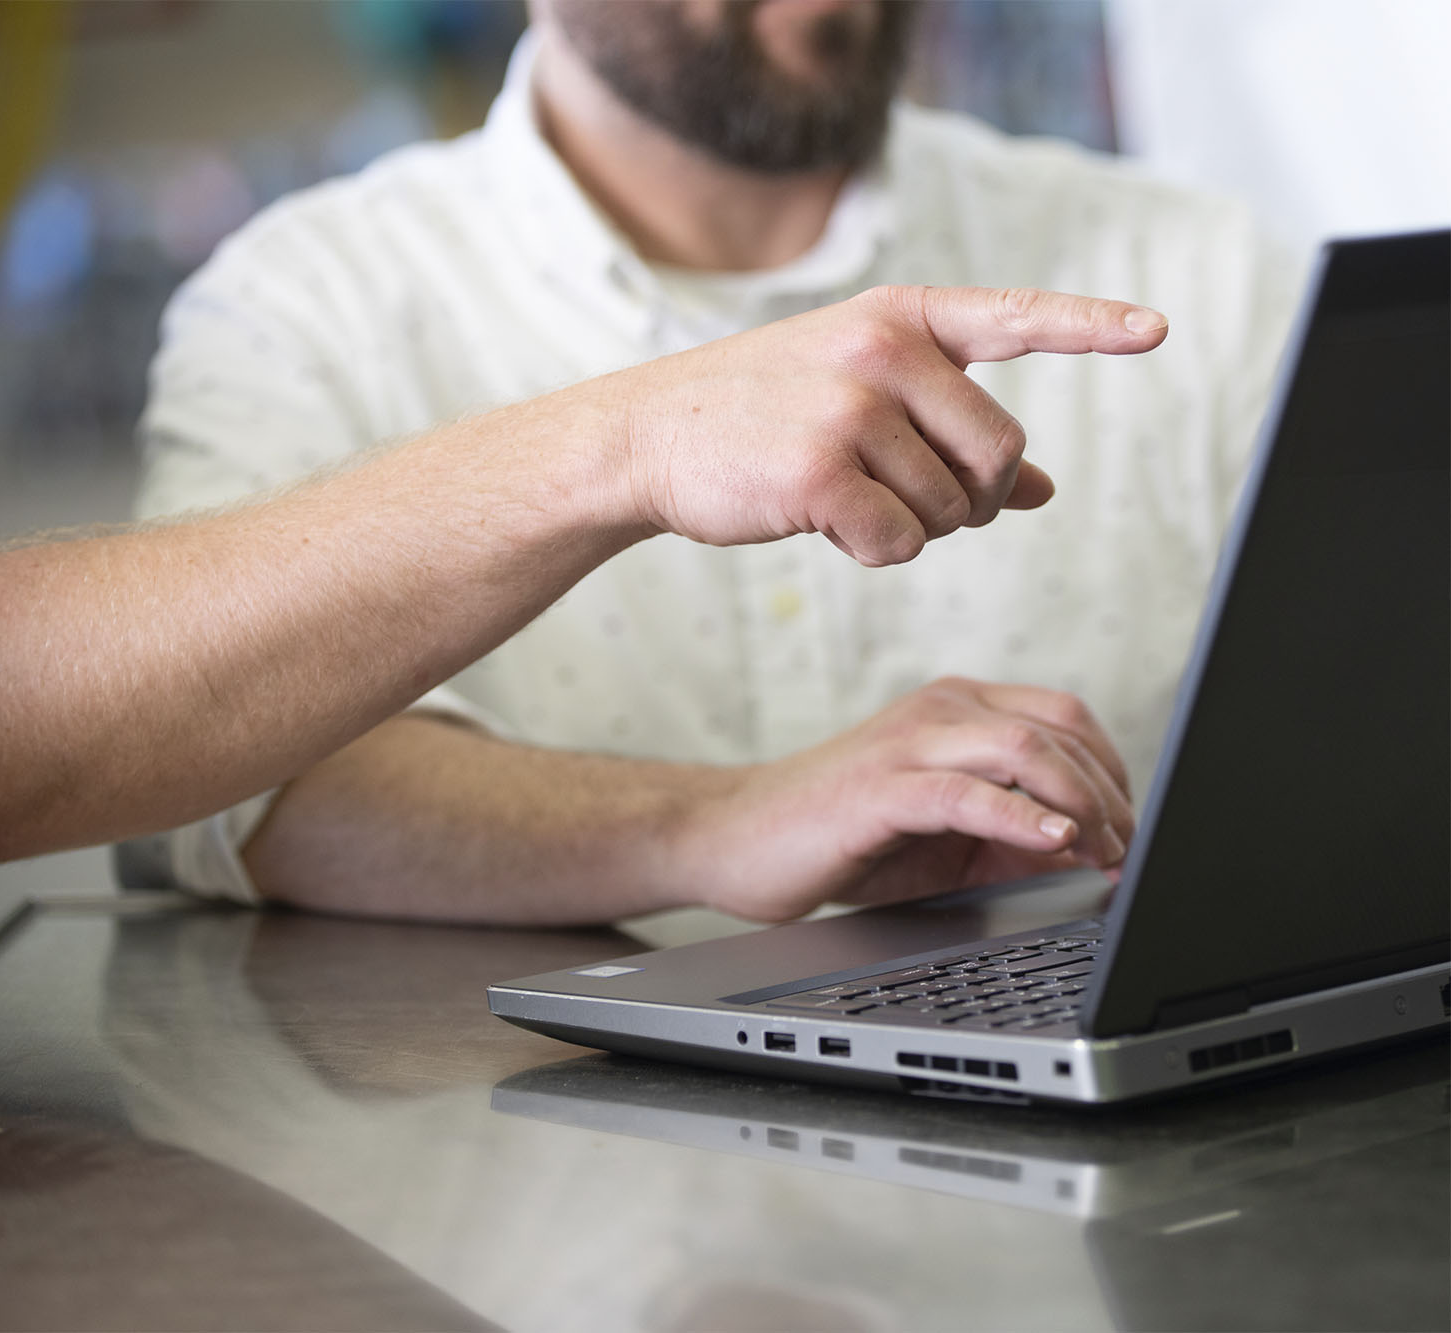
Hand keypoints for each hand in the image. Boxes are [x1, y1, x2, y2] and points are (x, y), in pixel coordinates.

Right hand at [621, 284, 1167, 565]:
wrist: (648, 437)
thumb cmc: (762, 419)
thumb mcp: (859, 401)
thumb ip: (951, 433)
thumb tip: (1047, 490)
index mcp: (900, 318)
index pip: (1015, 319)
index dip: (1090, 330)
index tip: (1155, 332)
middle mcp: (884, 350)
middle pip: (1000, 455)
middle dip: (971, 500)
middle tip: (912, 500)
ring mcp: (850, 407)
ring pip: (953, 510)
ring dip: (914, 528)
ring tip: (847, 498)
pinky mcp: (820, 470)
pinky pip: (901, 544)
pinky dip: (874, 553)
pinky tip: (824, 522)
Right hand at [671, 677, 1133, 922]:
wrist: (736, 840)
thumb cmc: (840, 838)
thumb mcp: (946, 840)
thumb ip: (1013, 837)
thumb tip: (1093, 855)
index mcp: (957, 710)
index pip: (1064, 717)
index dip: (1113, 771)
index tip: (1132, 829)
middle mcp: (939, 710)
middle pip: (1057, 728)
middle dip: (1110, 792)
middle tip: (1128, 851)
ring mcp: (908, 742)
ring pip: (1023, 747)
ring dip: (1079, 801)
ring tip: (1102, 849)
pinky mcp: (880, 786)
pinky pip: (965, 791)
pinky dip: (1019, 815)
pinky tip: (1054, 839)